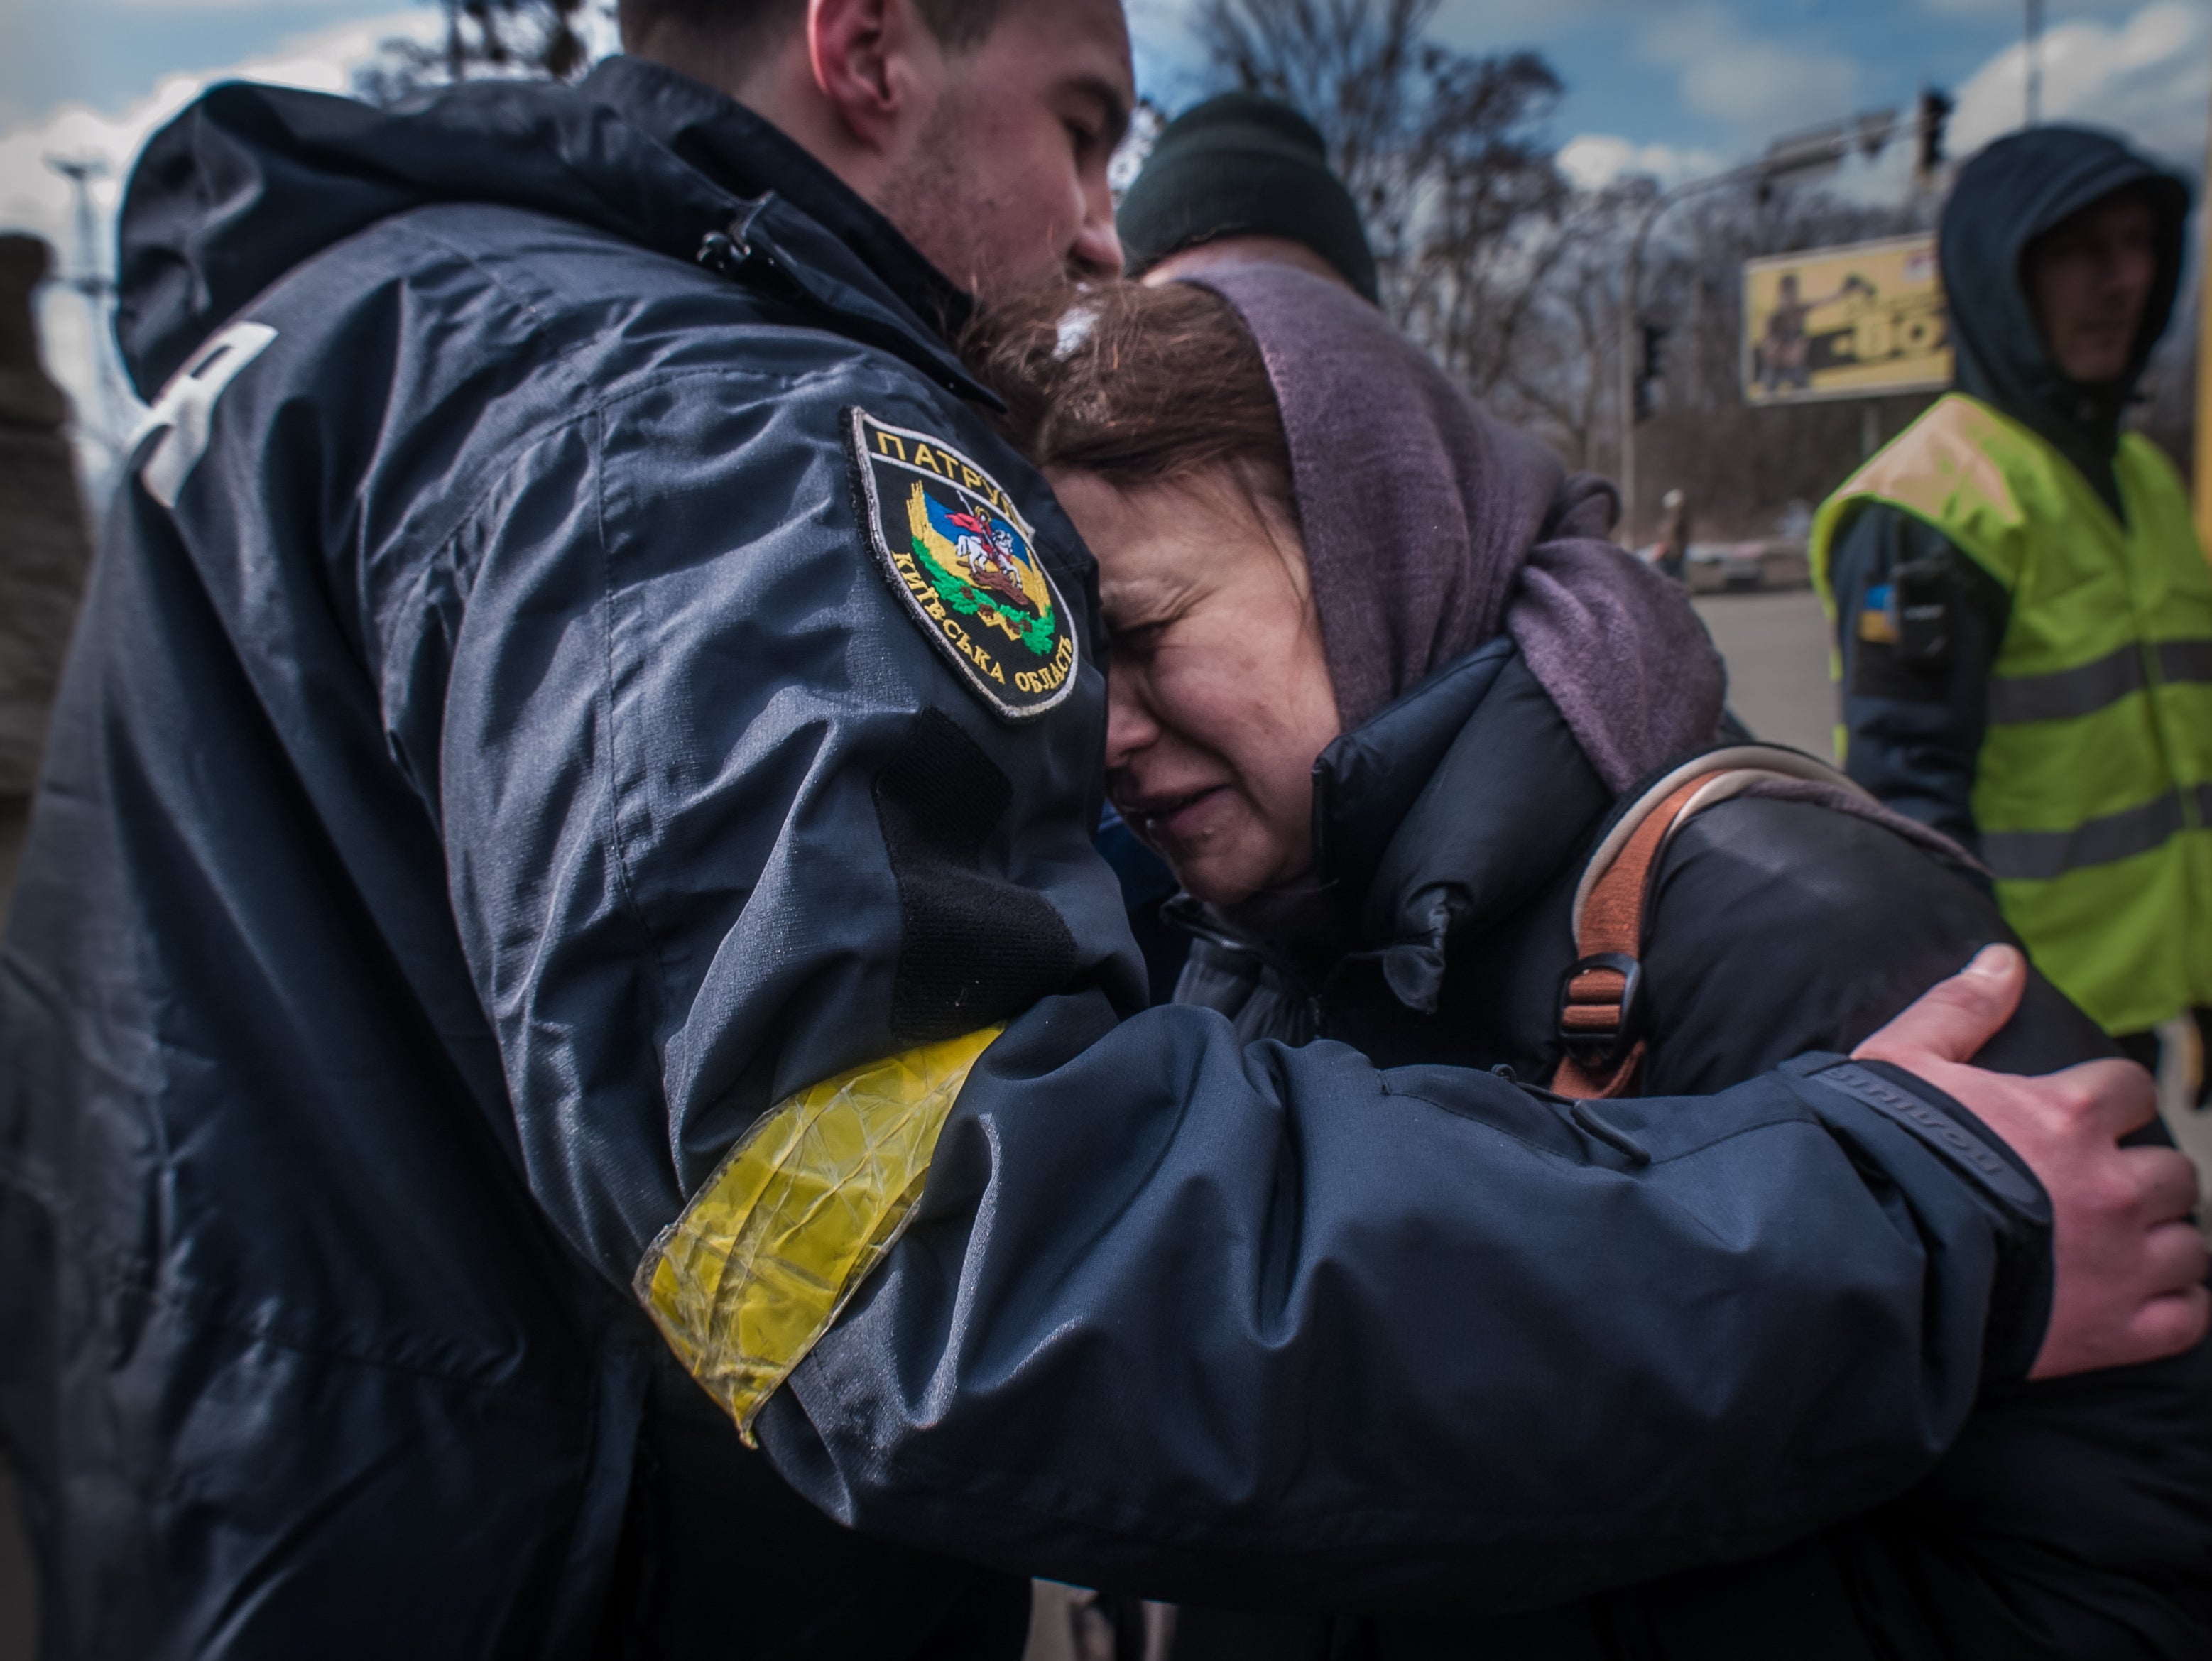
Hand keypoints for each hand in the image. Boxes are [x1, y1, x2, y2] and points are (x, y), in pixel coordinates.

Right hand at [1854, 944, 2209, 1378]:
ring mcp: (2120, 1263)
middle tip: (2099, 1187)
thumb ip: (1960, 1008)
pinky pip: (2188, 1317)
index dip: (2107, 1099)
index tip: (2082, 1118)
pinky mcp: (2114, 1330)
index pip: (2130, 1088)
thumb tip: (2003, 956)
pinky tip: (2149, 1298)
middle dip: (2141, 1175)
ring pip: (2191, 1244)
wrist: (1862, 1256)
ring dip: (2163, 1240)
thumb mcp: (1900, 1063)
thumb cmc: (1876, 1153)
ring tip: (2123, 1244)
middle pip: (2172, 1171)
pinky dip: (2178, 1306)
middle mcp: (2110, 1185)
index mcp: (2067, 1115)